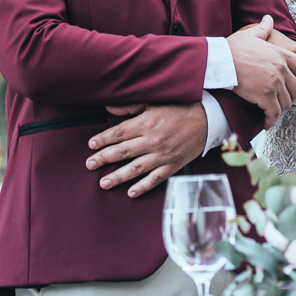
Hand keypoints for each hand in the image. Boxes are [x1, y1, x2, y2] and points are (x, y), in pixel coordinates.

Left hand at [86, 102, 207, 197]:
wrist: (206, 119)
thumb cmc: (178, 108)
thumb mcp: (154, 102)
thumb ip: (130, 107)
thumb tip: (109, 107)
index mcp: (147, 122)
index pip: (119, 133)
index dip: (103, 139)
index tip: (91, 144)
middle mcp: (152, 140)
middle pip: (122, 152)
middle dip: (103, 158)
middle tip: (89, 165)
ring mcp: (162, 155)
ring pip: (135, 169)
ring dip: (117, 177)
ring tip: (103, 183)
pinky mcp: (171, 165)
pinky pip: (154, 179)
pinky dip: (142, 187)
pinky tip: (130, 193)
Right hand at [227, 14, 295, 127]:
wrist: (220, 61)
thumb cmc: (233, 48)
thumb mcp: (250, 34)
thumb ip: (263, 28)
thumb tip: (268, 19)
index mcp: (281, 54)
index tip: (295, 85)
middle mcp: (282, 68)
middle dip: (290, 98)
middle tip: (281, 101)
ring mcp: (275, 83)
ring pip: (286, 103)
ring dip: (280, 109)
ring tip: (272, 111)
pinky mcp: (265, 96)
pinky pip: (274, 113)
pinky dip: (271, 120)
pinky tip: (266, 122)